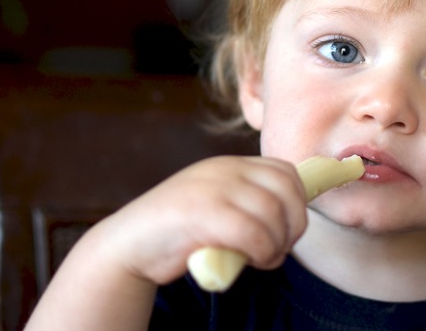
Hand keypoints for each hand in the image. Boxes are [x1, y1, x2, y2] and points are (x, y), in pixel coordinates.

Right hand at [91, 155, 308, 285]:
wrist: (128, 245)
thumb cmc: (180, 233)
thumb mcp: (219, 204)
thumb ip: (248, 202)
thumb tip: (292, 219)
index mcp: (231, 165)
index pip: (285, 172)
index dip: (298, 202)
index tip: (289, 229)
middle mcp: (225, 170)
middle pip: (285, 191)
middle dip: (293, 224)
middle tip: (280, 249)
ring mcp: (212, 188)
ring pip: (272, 212)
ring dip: (277, 243)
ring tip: (265, 259)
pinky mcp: (201, 212)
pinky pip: (252, 231)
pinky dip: (262, 251)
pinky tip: (252, 261)